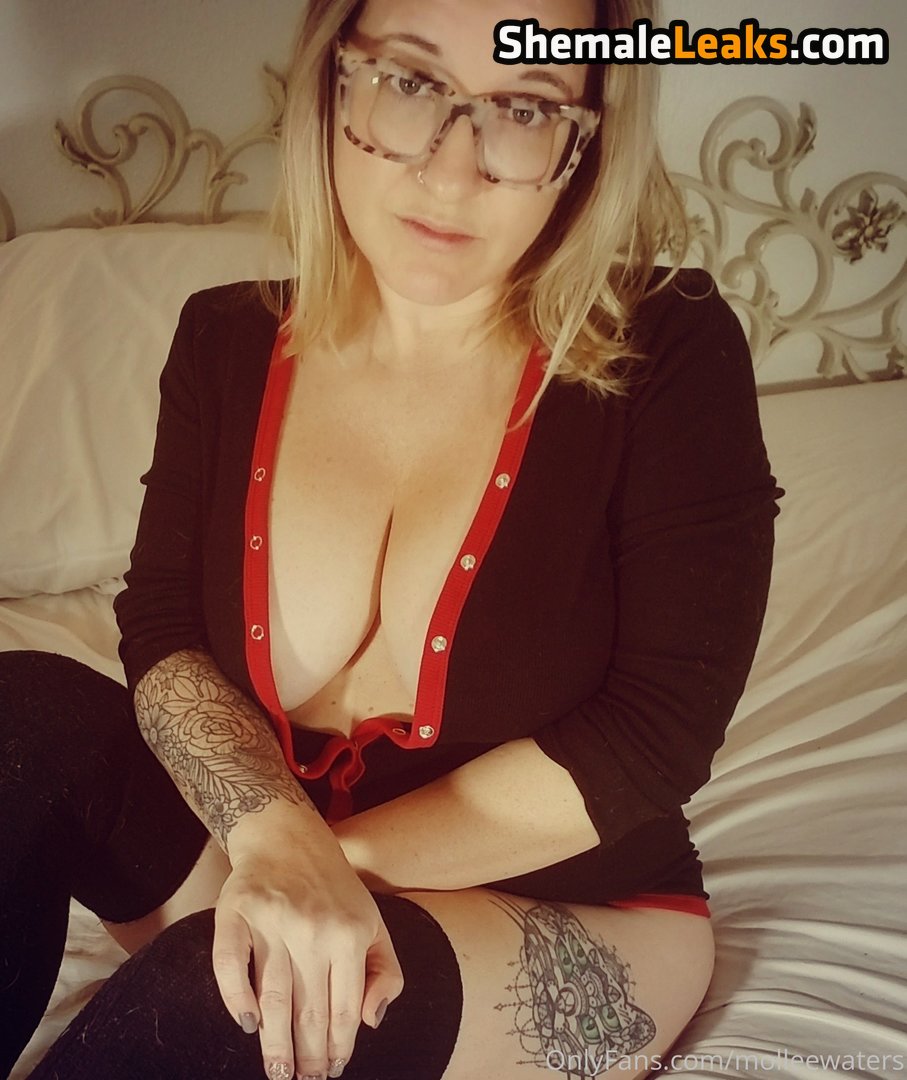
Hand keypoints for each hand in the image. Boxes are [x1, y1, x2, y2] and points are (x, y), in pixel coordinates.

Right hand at [211, 818, 403, 1078]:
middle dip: (306, 1058)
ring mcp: (273, 921)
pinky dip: (237, 998)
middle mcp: (313, 930)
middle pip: (309, 1011)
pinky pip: (231, 965)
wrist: (288, 837)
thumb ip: (385, 973)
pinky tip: (248, 1024)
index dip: (338, 1049)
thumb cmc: (335, 889)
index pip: (345, 1009)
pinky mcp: (236, 912)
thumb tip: (370, 1022)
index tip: (332, 1073)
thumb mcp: (374, 923)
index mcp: (351, 934)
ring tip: (277, 1072)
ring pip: (274, 997)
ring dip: (274, 1043)